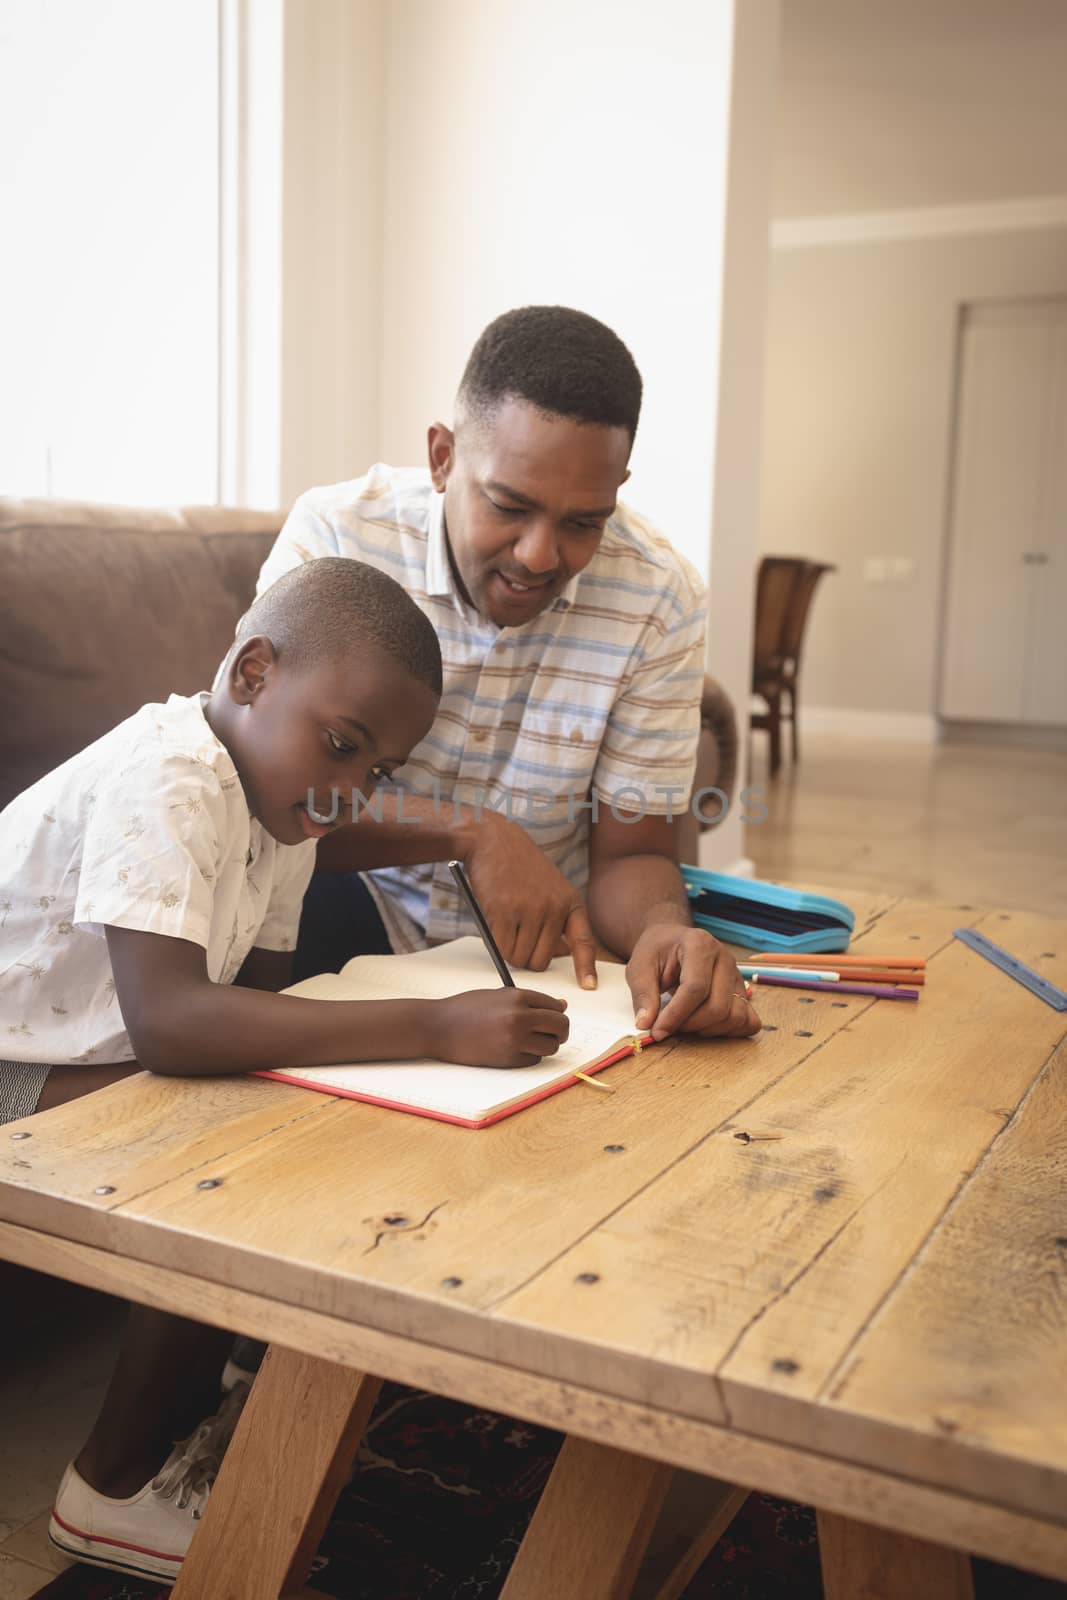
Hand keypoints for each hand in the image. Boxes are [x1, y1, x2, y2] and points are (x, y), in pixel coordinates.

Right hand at [432, 988, 569, 1067]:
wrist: (438, 1027)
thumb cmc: (466, 1008)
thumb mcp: (498, 996)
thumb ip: (530, 1001)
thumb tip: (563, 1006)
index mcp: (517, 996)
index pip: (555, 1006)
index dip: (556, 1013)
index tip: (550, 1018)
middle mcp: (519, 1017)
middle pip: (560, 1026)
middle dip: (560, 1031)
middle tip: (552, 1033)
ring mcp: (514, 1040)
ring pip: (551, 1046)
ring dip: (546, 1045)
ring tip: (530, 1041)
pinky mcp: (507, 1059)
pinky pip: (533, 1060)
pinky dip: (530, 1056)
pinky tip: (514, 1049)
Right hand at [462, 814, 597, 986]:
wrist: (493, 839)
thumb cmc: (519, 866)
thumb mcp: (550, 888)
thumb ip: (557, 919)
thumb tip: (559, 954)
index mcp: (571, 901)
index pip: (584, 942)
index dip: (586, 967)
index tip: (588, 986)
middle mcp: (555, 907)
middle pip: (543, 961)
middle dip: (528, 959)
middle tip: (518, 942)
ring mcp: (531, 910)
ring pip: (521, 959)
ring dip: (510, 952)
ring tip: (506, 927)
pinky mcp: (506, 913)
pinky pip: (503, 949)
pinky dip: (497, 946)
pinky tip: (496, 924)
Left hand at [625, 925, 760, 1039]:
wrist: (672, 941)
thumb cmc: (656, 952)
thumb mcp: (639, 967)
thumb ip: (643, 994)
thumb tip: (645, 1024)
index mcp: (699, 945)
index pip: (695, 988)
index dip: (675, 1015)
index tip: (657, 1032)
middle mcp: (724, 959)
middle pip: (717, 1006)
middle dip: (690, 1025)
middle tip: (669, 1026)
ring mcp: (737, 975)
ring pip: (734, 1017)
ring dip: (708, 1030)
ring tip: (686, 1023)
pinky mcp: (743, 991)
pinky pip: (749, 1021)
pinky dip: (731, 1031)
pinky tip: (708, 1026)